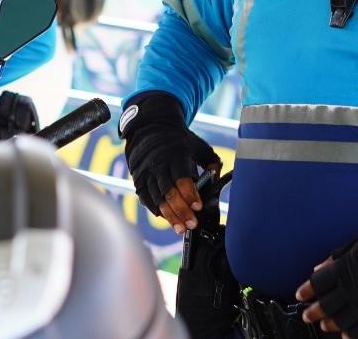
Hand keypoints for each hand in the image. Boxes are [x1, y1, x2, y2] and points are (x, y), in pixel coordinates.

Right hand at [120, 94, 221, 233]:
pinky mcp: (138, 180)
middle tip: (193, 223)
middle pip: (168, 192)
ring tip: (181, 228)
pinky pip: (146, 200)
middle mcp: (158, 165)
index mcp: (175, 155)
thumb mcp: (198, 146)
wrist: (149, 128)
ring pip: (157, 199)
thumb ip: (211, 162)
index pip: (181, 178)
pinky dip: (157, 211)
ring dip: (170, 216)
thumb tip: (218, 179)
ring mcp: (146, 174)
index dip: (190, 193)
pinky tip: (168, 219)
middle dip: (181, 211)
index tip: (198, 206)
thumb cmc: (178, 140)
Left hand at [294, 215, 357, 338]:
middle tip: (308, 315)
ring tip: (325, 325)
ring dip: (329, 324)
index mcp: (344, 270)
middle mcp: (352, 289)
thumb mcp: (357, 246)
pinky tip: (344, 335)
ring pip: (340, 320)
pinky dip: (350, 336)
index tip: (301, 295)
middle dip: (313, 311)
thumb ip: (335, 258)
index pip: (317, 283)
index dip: (306, 290)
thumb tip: (317, 268)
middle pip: (325, 305)